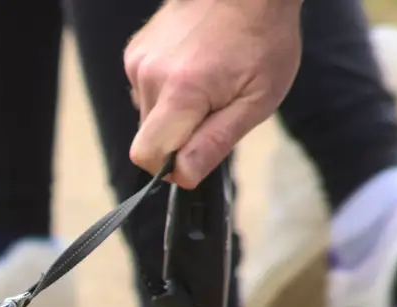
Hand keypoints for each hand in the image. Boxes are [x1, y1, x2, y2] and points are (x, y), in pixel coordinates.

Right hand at [126, 0, 302, 187]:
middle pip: (148, 137)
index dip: (170, 166)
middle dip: (177, 136)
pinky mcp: (134, 53)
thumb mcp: (258, 99)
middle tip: (214, 107)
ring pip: (146, 115)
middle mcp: (150, 76)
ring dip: (171, 112)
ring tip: (204, 81)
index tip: (196, 154)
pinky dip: (164, 90)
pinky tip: (190, 68)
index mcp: (182, 92)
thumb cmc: (262, 39)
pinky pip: (143, 91)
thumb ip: (216, 141)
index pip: (148, 155)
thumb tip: (183, 177)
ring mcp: (138, 62)